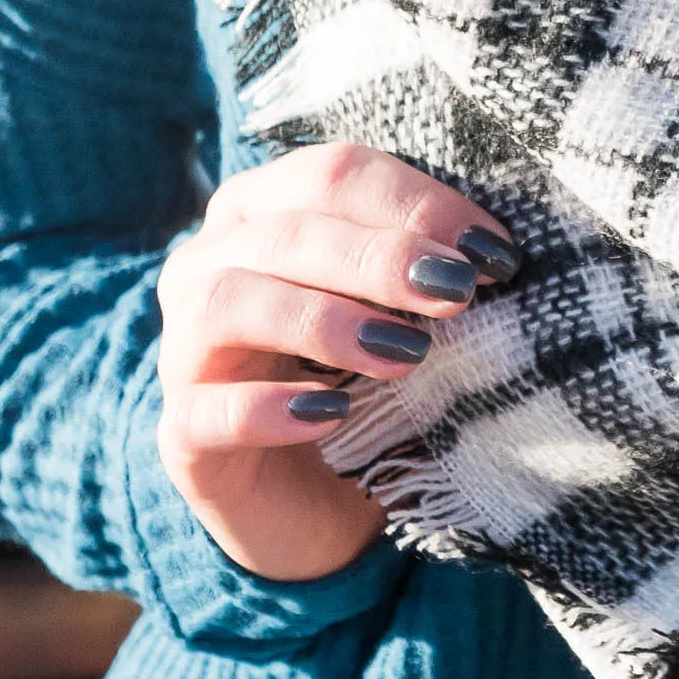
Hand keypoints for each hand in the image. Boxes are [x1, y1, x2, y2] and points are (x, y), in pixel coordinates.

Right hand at [155, 143, 519, 582]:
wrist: (314, 503)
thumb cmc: (363, 381)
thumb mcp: (397, 315)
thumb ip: (427, 272)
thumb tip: (496, 254)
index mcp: (261, 212)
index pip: (328, 175)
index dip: (413, 203)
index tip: (493, 253)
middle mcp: (207, 267)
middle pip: (284, 233)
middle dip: (379, 257)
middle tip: (454, 292)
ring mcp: (185, 350)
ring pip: (230, 304)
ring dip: (324, 320)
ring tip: (406, 352)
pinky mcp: (182, 436)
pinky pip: (207, 411)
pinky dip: (270, 408)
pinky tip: (332, 413)